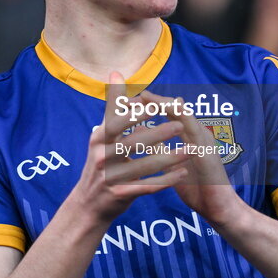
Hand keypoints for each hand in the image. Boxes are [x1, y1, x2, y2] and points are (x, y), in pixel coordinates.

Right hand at [66, 73, 189, 224]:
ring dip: (168, 158)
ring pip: (143, 166)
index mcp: (98, 138)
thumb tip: (116, 73)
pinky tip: (182, 173)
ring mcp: (110, 177)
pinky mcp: (120, 194)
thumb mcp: (103, 134)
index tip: (156, 104)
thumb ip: (114, 106)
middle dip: (158, 135)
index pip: (117, 122)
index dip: (136, 113)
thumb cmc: (102, 162)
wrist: (88, 204)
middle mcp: (101, 156)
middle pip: (133, 143)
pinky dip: (166, 180)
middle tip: (180, 127)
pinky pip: (148, 186)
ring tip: (189, 151)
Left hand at [139, 91, 244, 226]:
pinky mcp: (207, 151)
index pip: (170, 114)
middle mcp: (198, 134)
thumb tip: (139, 132)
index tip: (131, 100)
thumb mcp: (171, 165)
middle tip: (135, 93)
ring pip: (185, 115)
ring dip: (165, 104)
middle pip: (177, 109)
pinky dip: (181, 118)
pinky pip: (194, 130)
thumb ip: (159, 148)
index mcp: (190, 137)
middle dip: (156, 100)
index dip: (152, 106)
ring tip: (146, 96)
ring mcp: (204, 141)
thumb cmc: (196, 188)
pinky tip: (168, 113)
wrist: (218, 208)